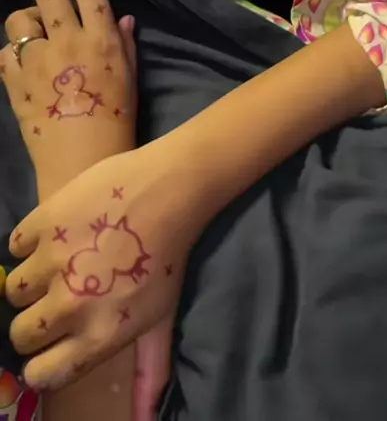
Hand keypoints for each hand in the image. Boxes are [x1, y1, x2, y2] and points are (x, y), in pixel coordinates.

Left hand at [0, 0, 135, 179]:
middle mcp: (66, 41)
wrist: (83, 165)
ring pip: (18, 18)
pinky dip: (13, 56)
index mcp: (100, 39)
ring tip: (36, 38)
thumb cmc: (117, 123)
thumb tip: (121, 19)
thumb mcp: (130, 81)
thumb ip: (125, 45)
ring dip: (28, 23)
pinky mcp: (14, 81)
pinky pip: (4, 53)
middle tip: (56, 13)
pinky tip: (24, 67)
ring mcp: (35, 60)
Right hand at [5, 137, 195, 392]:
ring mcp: (52, 263)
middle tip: (56, 298)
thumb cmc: (168, 257)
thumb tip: (145, 420)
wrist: (168, 190)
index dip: (42, 361)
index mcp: (98, 337)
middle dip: (35, 321)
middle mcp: (70, 307)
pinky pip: (15, 245)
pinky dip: (29, 241)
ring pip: (13, 289)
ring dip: (32, 280)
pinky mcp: (43, 224)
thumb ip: (149, 371)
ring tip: (58, 264)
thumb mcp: (162, 319)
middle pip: (21, 333)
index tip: (51, 345)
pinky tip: (57, 234)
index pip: (41, 375)